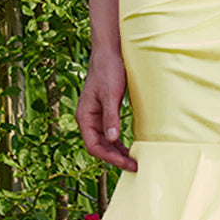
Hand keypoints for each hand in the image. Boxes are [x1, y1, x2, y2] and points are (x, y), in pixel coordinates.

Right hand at [75, 48, 137, 171]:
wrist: (109, 54)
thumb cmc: (108, 70)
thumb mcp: (111, 94)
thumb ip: (110, 116)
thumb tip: (112, 139)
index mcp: (84, 116)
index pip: (94, 146)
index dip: (110, 158)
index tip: (126, 163)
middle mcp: (88, 119)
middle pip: (99, 147)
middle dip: (115, 158)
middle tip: (134, 166)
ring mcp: (95, 117)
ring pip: (105, 142)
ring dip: (117, 153)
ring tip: (133, 161)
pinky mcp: (104, 113)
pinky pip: (109, 134)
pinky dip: (118, 143)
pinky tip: (129, 148)